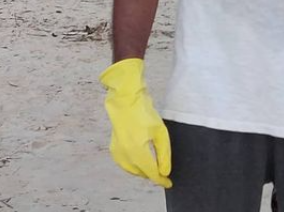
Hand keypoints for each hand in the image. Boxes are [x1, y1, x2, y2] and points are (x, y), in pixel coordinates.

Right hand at [99, 58, 171, 187]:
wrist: (125, 100)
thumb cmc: (144, 113)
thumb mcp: (161, 133)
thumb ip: (164, 155)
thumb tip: (165, 172)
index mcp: (137, 152)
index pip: (151, 174)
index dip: (161, 180)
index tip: (169, 183)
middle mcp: (125, 155)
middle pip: (142, 173)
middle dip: (153, 174)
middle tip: (164, 171)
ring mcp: (117, 152)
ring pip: (133, 170)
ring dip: (143, 171)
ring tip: (154, 165)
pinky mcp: (114, 148)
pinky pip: (125, 164)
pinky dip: (133, 166)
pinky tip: (140, 160)